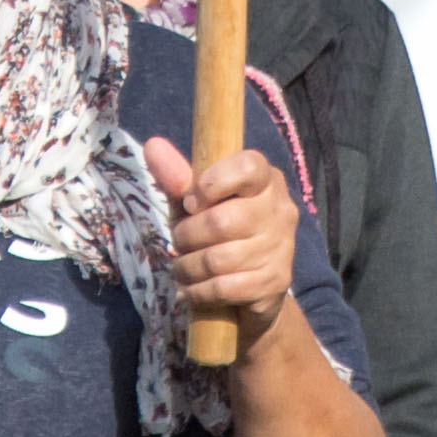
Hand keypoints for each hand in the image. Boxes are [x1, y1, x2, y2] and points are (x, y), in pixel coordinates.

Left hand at [143, 138, 297, 346]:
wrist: (250, 291)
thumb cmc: (215, 235)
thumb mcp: (193, 204)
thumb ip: (177, 177)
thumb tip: (153, 146)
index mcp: (266, 180)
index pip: (248, 166)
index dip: (211, 183)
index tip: (191, 201)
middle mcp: (281, 210)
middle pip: (221, 221)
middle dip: (186, 236)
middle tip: (180, 242)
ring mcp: (282, 248)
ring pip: (219, 259)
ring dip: (187, 267)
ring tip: (182, 269)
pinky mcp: (276, 282)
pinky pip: (224, 287)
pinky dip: (199, 291)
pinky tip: (193, 289)